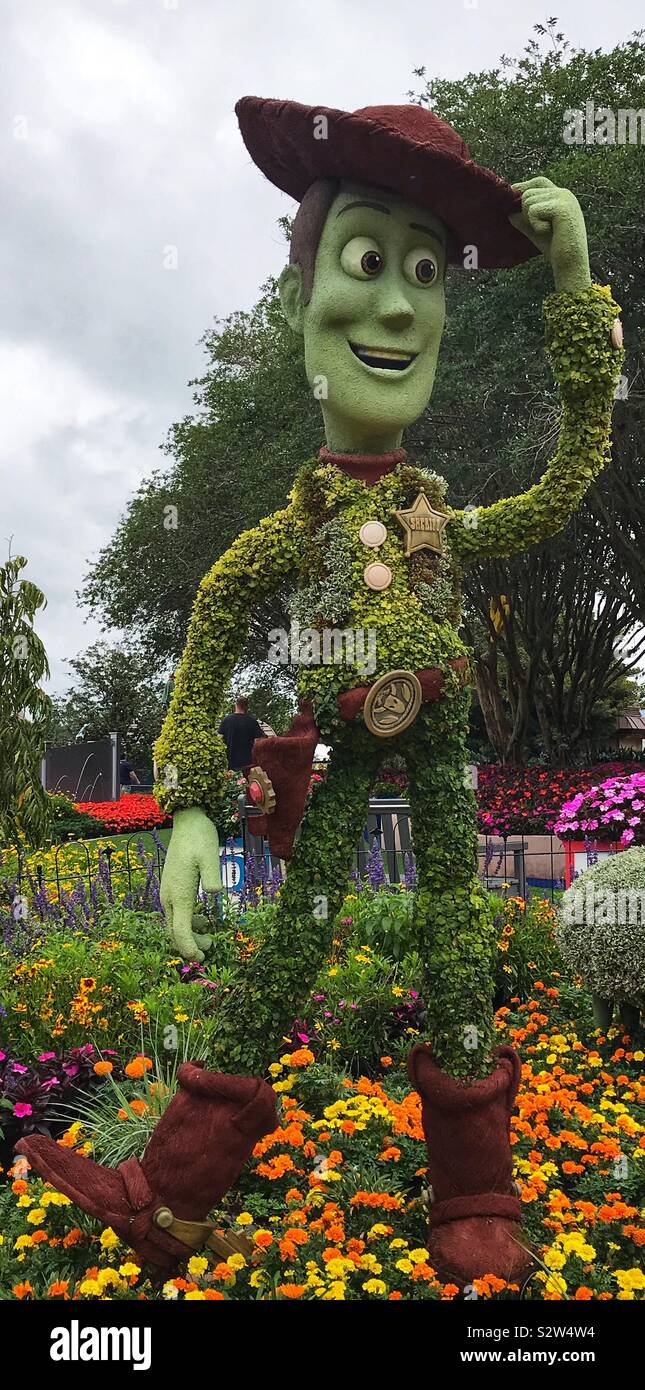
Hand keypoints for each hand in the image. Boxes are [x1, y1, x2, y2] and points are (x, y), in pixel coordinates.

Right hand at [160, 806, 221, 960]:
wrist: (187, 822)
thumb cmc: (200, 838)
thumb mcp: (210, 855)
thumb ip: (212, 875)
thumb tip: (214, 893)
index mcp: (179, 893)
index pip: (180, 931)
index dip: (189, 948)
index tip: (201, 957)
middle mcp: (169, 896)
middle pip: (175, 932)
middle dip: (190, 945)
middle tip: (210, 948)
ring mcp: (167, 892)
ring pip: (174, 924)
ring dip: (189, 935)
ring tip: (209, 937)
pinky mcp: (170, 888)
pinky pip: (175, 914)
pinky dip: (186, 923)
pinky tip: (202, 921)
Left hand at [509, 177, 590, 293]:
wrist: (570, 264)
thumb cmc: (554, 248)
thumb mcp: (534, 229)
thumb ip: (523, 218)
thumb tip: (507, 210)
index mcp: (561, 196)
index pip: (538, 182)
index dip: (523, 188)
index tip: (512, 201)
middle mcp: (564, 193)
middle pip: (528, 192)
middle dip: (525, 212)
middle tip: (540, 228)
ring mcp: (564, 198)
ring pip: (528, 201)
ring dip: (531, 220)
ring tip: (546, 230)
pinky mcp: (562, 207)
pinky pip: (533, 211)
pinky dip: (536, 225)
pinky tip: (549, 232)